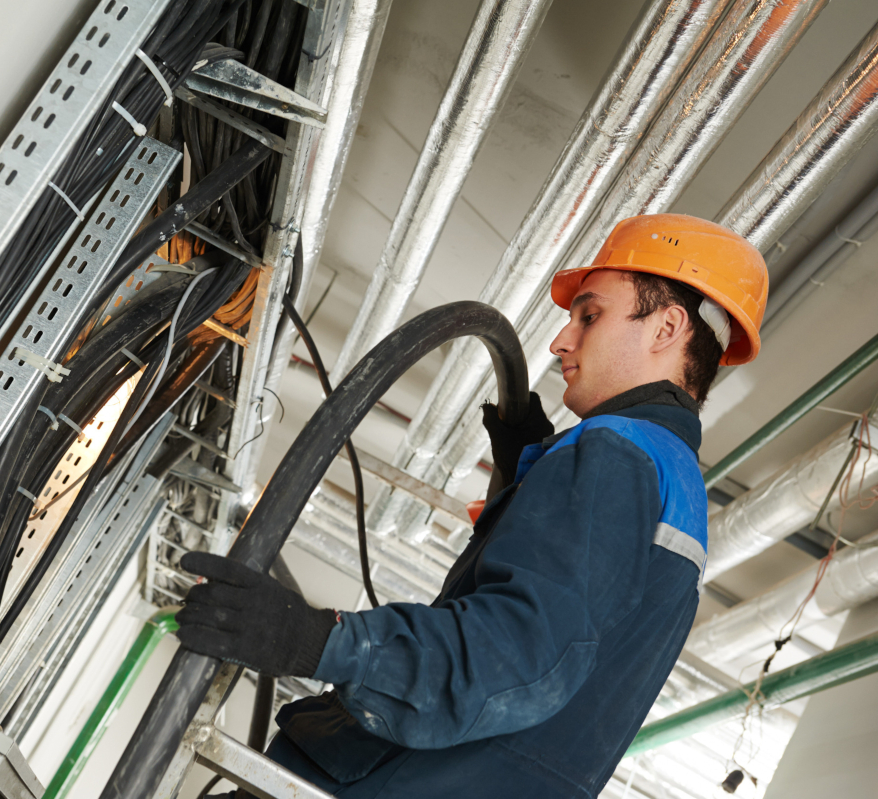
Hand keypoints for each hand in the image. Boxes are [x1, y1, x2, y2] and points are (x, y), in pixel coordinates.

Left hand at [176, 552, 336, 677]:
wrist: (309, 641)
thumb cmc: (289, 614)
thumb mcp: (274, 589)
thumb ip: (248, 585)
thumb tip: (215, 579)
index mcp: (261, 584)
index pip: (227, 569)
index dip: (203, 563)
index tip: (184, 561)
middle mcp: (254, 602)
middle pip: (211, 594)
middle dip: (192, 596)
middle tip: (187, 599)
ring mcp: (249, 626)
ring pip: (208, 616)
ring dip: (188, 616)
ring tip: (182, 617)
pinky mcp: (245, 649)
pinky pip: (211, 641)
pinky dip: (193, 637)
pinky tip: (183, 635)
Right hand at [481, 392, 553, 488]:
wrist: (518, 481)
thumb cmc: (509, 458)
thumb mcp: (496, 435)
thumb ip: (491, 417)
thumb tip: (488, 406)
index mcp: (539, 420)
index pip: (532, 397)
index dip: (519, 398)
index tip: (508, 405)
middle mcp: (547, 426)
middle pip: (532, 410)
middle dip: (518, 413)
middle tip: (505, 422)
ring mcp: (548, 436)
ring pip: (534, 422)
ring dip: (521, 424)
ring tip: (509, 434)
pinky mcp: (545, 445)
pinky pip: (536, 432)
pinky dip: (525, 434)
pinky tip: (515, 443)